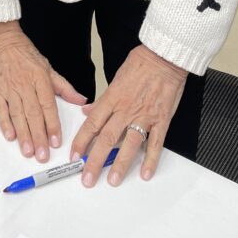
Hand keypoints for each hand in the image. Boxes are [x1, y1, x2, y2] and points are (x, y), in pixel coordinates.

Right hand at [0, 21, 85, 162]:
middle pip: (33, 114)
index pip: (48, 105)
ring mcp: (10, 88)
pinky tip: (10, 136)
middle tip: (43, 155)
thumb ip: (64, 87)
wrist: (1, 40)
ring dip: (23, 134)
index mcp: (40, 79)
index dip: (53, 124)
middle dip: (38, 136)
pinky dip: (5, 123)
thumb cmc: (25, 53)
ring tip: (28, 151)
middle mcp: (25, 85)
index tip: (57, 141)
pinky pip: (1, 109)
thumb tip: (81, 100)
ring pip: (18, 115)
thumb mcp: (48, 67)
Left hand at [70, 44, 186, 186]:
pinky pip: (155, 143)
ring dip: (120, 164)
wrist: (164, 57)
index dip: (81, 141)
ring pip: (130, 144)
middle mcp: (126, 109)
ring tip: (112, 180)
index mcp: (113, 98)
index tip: (74, 156)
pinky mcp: (161, 120)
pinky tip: (146, 173)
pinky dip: (151, 159)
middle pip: (107, 138)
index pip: (92, 123)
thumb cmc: (140, 64)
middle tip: (88, 178)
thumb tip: (87, 111)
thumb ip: (102, 99)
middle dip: (95, 160)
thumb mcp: (115, 78)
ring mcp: (144, 116)